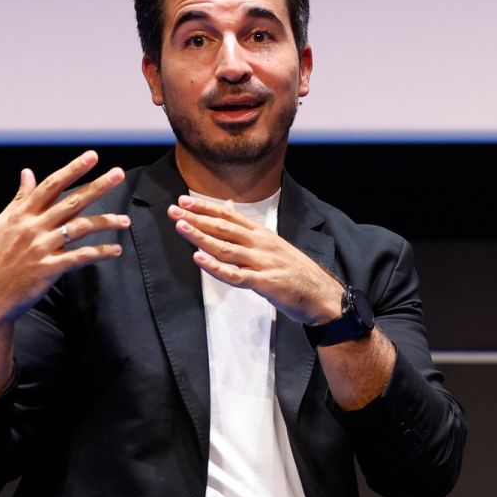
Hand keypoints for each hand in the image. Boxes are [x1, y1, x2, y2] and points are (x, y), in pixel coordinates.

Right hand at [0, 151, 130, 328]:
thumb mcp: (3, 223)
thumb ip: (19, 198)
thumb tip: (27, 172)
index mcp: (23, 213)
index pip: (51, 185)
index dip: (73, 169)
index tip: (92, 156)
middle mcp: (33, 226)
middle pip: (71, 201)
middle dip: (97, 186)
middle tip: (119, 174)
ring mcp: (41, 247)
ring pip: (80, 228)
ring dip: (106, 222)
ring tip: (126, 221)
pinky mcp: (49, 268)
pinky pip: (80, 257)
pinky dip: (99, 253)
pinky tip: (115, 250)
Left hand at [168, 196, 343, 323]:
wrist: (322, 295)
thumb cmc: (296, 272)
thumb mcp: (274, 245)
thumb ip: (249, 230)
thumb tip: (228, 208)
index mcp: (262, 235)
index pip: (230, 216)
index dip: (206, 207)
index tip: (184, 201)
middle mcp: (261, 245)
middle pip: (224, 228)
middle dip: (197, 218)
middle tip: (174, 211)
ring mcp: (263, 263)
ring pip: (226, 248)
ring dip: (202, 237)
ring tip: (181, 228)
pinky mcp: (265, 284)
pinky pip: (235, 276)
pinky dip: (216, 268)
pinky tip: (199, 260)